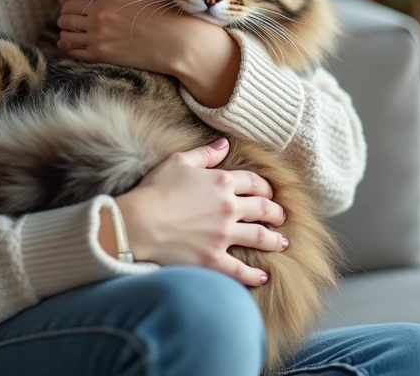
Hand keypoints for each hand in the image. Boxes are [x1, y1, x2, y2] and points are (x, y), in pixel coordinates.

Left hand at [57, 0, 196, 73]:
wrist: (180, 42)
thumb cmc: (167, 13)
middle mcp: (102, 9)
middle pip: (68, 8)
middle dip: (66, 11)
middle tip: (70, 15)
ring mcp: (99, 32)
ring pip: (66, 27)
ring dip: (65, 28)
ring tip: (70, 30)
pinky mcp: (101, 53)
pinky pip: (71, 48)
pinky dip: (66, 45)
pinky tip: (69, 44)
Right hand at [112, 138, 288, 286]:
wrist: (137, 222)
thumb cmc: (155, 190)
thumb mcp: (178, 161)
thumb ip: (205, 153)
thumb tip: (225, 144)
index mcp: (222, 181)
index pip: (254, 182)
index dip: (265, 188)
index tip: (269, 193)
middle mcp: (229, 207)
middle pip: (263, 209)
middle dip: (276, 213)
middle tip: (281, 218)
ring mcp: (223, 235)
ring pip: (260, 237)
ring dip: (274, 240)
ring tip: (282, 243)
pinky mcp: (213, 259)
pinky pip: (240, 270)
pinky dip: (254, 274)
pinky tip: (263, 276)